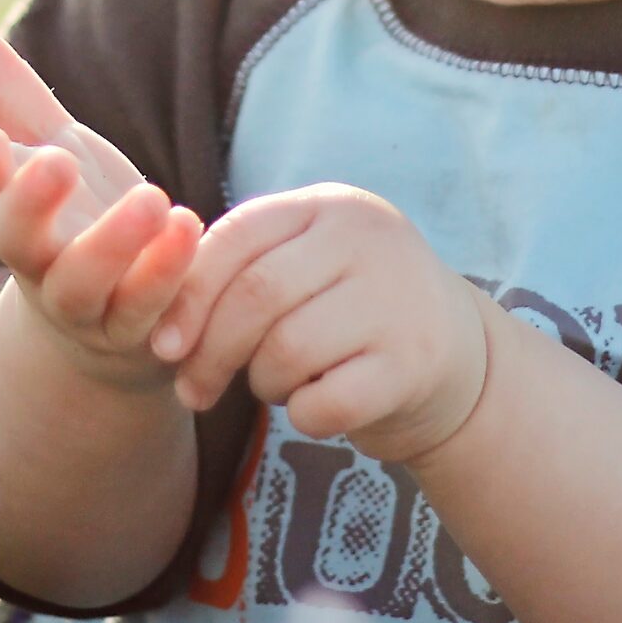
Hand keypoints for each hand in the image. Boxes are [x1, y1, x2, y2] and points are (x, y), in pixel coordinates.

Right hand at [0, 9, 203, 392]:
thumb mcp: (48, 144)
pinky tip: (191, 228)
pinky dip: (168, 276)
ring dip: (114, 245)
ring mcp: (88, 306)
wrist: (117, 324)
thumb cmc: (77, 214)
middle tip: (57, 161)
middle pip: (17, 243)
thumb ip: (1, 86)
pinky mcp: (142, 331)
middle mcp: (40, 265)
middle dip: (30, 204)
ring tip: (152, 199)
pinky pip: (150, 312)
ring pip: (85, 286)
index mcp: (14, 213)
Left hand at [145, 182, 492, 463]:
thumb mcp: (307, 268)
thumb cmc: (352, 313)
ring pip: (286, 352)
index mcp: (332, 205)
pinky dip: (305, 417)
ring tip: (278, 385)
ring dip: (263, 383)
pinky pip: (325, 403)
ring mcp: (398, 299)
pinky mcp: (416, 363)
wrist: (462, 360)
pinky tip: (319, 406)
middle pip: (256, 297)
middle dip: (210, 352)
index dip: (189, 295)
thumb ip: (242, 274)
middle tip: (194, 391)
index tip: (164, 346)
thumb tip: (159, 325)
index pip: (237, 237)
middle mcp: (370, 239)